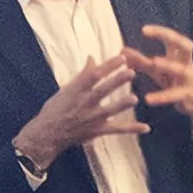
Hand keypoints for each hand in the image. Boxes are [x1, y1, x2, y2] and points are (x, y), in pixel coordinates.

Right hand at [14, 52, 144, 173]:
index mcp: (75, 91)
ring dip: (122, 105)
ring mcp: (91, 118)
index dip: (108, 66)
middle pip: (102, 90)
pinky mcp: (97, 131)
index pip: (93, 75)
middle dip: (116, 81)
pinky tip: (146, 127)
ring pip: (109, 110)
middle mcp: (84, 103)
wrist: (46, 135)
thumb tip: (92, 59)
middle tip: (130, 72)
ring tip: (134, 99)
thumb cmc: (54, 110)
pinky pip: (116, 129)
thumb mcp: (65, 90)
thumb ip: (82, 76)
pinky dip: (131, 129)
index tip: (122, 57)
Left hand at [125, 25, 192, 139]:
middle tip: (146, 32)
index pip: (172, 39)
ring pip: (180, 69)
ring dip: (168, 64)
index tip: (143, 29)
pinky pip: (175, 94)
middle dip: (169, 36)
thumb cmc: (179, 84)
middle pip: (184, 45)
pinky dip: (162, 96)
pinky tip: (148, 98)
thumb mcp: (160, 73)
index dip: (160, 32)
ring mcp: (189, 79)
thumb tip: (122, 51)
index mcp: (180, 57)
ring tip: (154, 61)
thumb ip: (142, 62)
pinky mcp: (189, 95)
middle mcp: (186, 64)